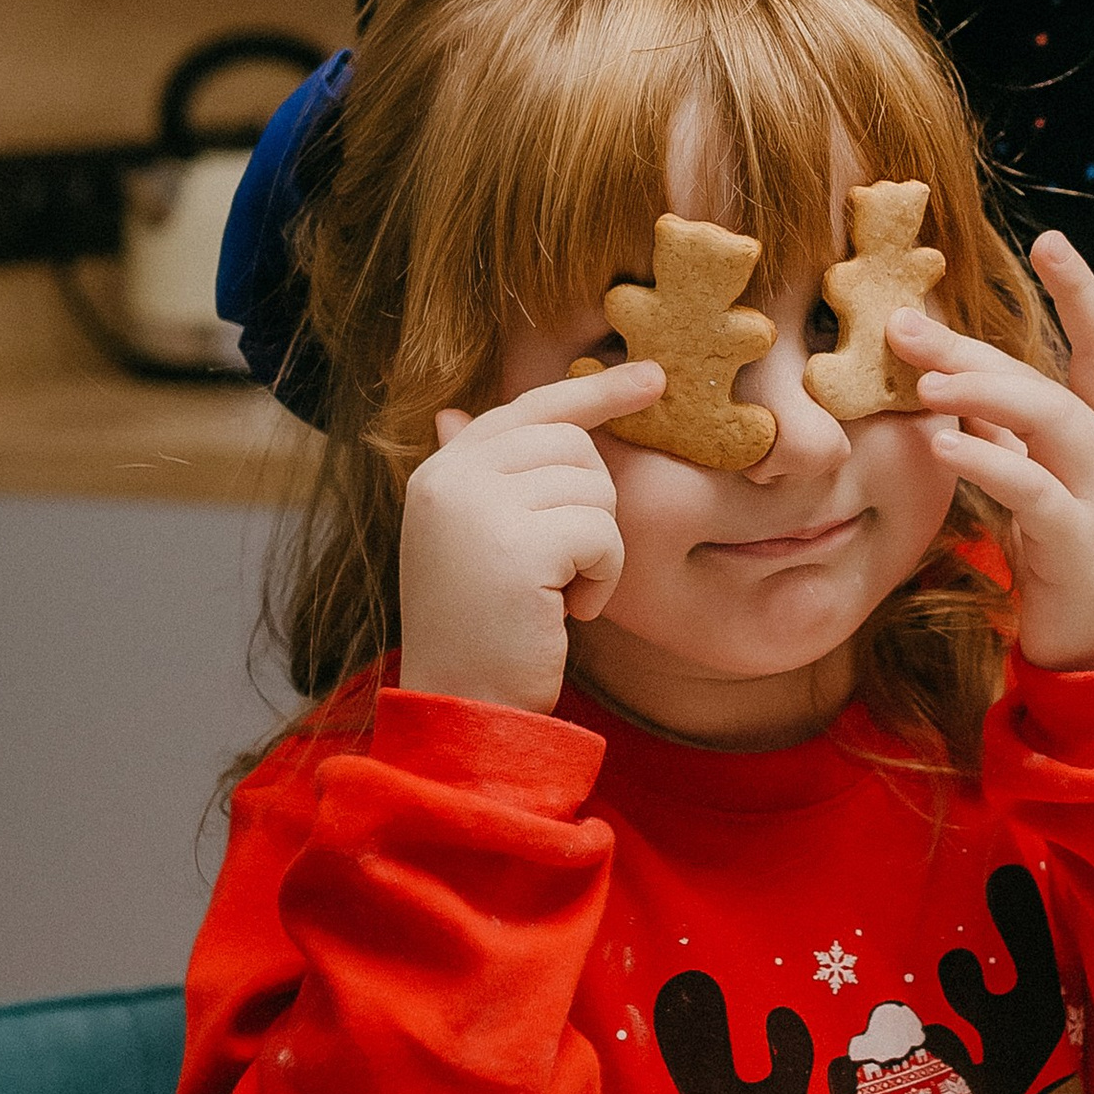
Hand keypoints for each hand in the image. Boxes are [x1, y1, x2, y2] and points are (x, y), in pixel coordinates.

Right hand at [397, 362, 664, 715]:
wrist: (465, 714)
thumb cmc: (482, 635)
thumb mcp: (471, 544)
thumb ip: (481, 479)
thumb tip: (454, 411)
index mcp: (439, 472)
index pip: (528, 407)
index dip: (593, 393)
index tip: (653, 380)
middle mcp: (449, 478)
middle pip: (571, 442)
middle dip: (594, 501)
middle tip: (569, 563)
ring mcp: (477, 507)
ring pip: (593, 485)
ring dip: (600, 547)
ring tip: (561, 593)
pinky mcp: (516, 544)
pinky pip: (603, 531)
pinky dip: (603, 576)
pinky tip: (569, 612)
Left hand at [892, 233, 1093, 675]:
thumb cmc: (1069, 568)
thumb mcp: (1042, 491)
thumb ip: (1012, 441)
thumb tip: (957, 388)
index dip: (1083, 293)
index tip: (1052, 240)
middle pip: (1048, 381)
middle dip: (977, 349)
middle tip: (906, 324)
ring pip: (1050, 420)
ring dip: (983, 392)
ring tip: (924, 383)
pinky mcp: (1078, 545)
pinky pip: (1032, 491)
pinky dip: (987, 462)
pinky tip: (944, 446)